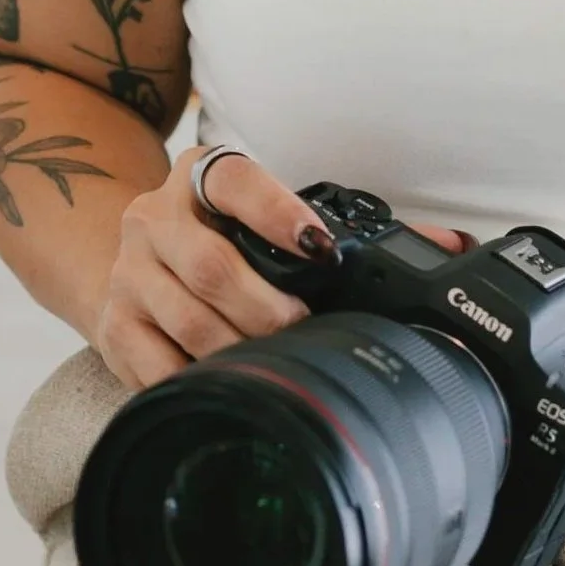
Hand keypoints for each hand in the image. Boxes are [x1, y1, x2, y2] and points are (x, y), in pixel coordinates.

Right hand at [93, 147, 473, 391]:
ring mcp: (128, 273)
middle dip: (268, 306)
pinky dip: (197, 382)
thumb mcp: (269, 218)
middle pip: (211, 264)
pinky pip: (155, 366)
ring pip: (188, 319)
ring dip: (240, 350)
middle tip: (305, 330)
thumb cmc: (225, 241)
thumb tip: (452, 246)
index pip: (238, 180)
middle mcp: (155, 217)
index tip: (322, 250)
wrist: (128, 261)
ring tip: (277, 364)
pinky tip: (229, 388)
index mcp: (201, 177)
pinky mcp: (112, 326)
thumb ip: (351, 228)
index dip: (279, 212)